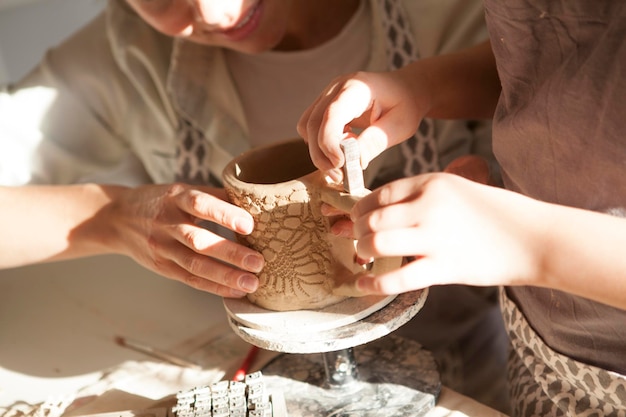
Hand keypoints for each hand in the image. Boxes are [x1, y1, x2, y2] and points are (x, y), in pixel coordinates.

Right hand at [103, 183, 263, 296]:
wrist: (117, 218)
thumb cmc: (161, 201)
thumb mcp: (181, 190)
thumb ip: (214, 197)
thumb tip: (255, 203)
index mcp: (176, 197)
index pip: (199, 204)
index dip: (224, 214)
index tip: (249, 225)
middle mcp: (167, 222)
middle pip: (198, 240)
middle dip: (230, 253)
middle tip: (258, 262)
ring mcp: (162, 247)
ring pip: (194, 264)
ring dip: (225, 276)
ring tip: (252, 283)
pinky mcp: (162, 266)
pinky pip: (190, 278)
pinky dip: (214, 287)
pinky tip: (236, 291)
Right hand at [297, 69, 428, 180]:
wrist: (405, 90)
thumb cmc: (405, 105)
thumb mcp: (401, 125)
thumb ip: (376, 141)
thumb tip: (355, 161)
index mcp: (357, 88)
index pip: (332, 114)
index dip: (330, 142)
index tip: (339, 164)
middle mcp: (336, 88)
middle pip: (313, 123)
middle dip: (321, 154)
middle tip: (339, 176)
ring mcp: (327, 96)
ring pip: (307, 126)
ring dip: (318, 150)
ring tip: (343, 162)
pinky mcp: (324, 106)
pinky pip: (311, 127)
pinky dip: (320, 144)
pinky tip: (342, 150)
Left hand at [349, 173, 539, 294]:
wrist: (535, 238)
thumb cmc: (499, 213)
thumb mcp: (460, 188)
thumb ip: (425, 195)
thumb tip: (388, 210)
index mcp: (433, 183)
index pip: (381, 193)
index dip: (361, 208)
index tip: (355, 218)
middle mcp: (429, 206)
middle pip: (373, 218)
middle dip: (356, 231)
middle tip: (356, 239)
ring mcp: (435, 237)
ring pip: (378, 243)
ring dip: (363, 251)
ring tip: (364, 257)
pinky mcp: (444, 267)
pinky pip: (397, 277)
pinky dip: (374, 282)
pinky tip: (363, 283)